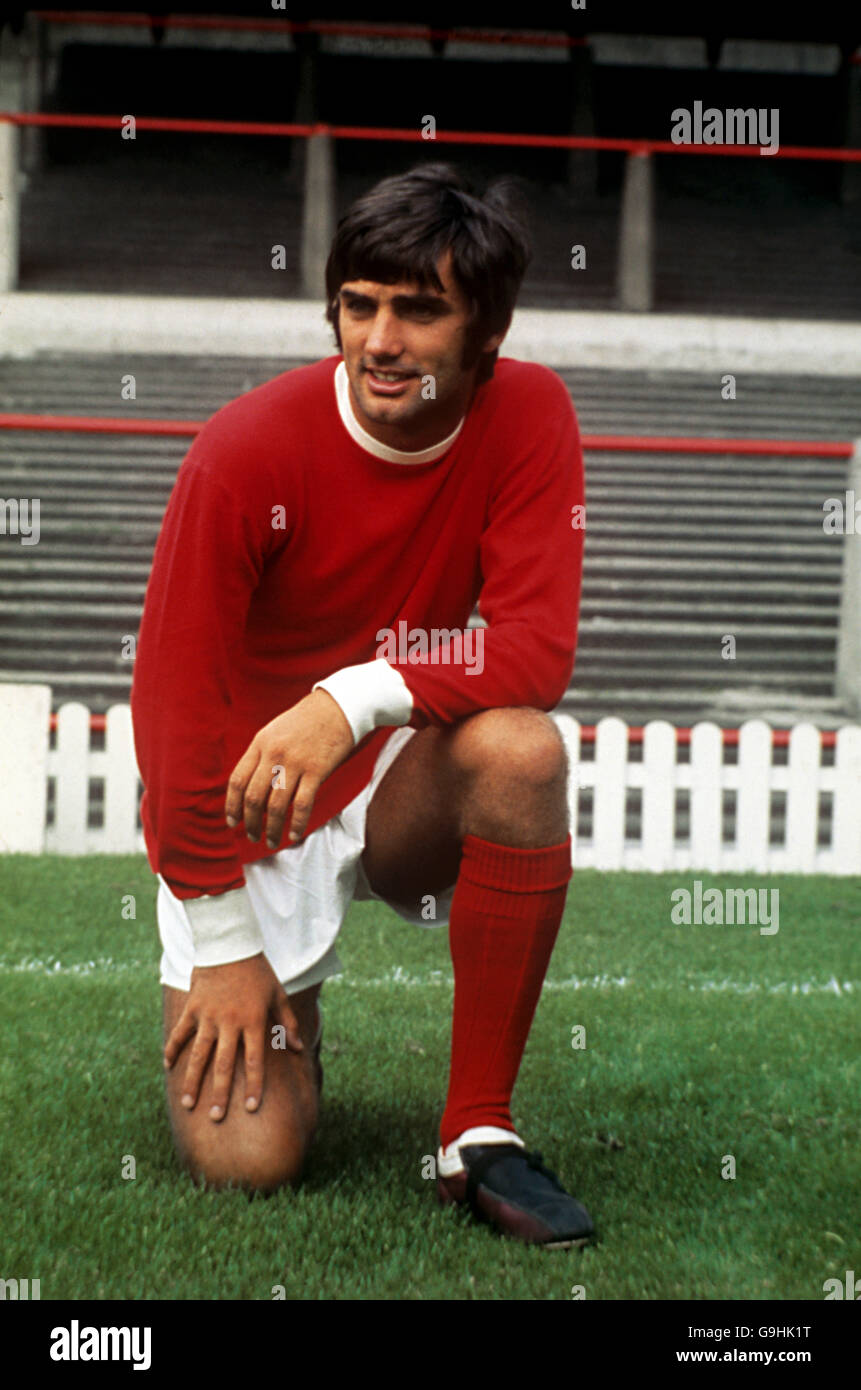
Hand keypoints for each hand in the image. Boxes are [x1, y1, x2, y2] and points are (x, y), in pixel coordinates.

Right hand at [163, 953, 302, 1121]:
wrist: (230, 944)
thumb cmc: (258, 972)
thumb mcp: (278, 995)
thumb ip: (288, 1024)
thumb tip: (298, 1048)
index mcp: (254, 1021)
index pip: (255, 1061)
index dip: (255, 1086)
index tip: (252, 1109)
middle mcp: (230, 1023)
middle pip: (225, 1065)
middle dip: (220, 1093)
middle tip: (216, 1117)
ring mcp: (208, 1016)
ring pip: (199, 1055)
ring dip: (193, 1081)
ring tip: (189, 1104)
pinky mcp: (193, 1008)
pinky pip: (181, 1033)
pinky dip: (173, 1048)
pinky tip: (168, 1066)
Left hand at [225, 689, 353, 849]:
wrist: (338, 707)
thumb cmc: (305, 722)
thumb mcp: (274, 732)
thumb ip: (261, 757)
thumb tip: (251, 790)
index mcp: (260, 744)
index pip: (237, 781)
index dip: (232, 805)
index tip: (232, 822)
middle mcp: (274, 754)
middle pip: (254, 797)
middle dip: (250, 822)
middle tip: (252, 836)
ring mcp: (295, 763)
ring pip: (276, 806)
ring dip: (272, 829)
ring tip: (271, 842)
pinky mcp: (317, 770)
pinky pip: (302, 804)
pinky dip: (297, 823)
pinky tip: (293, 835)